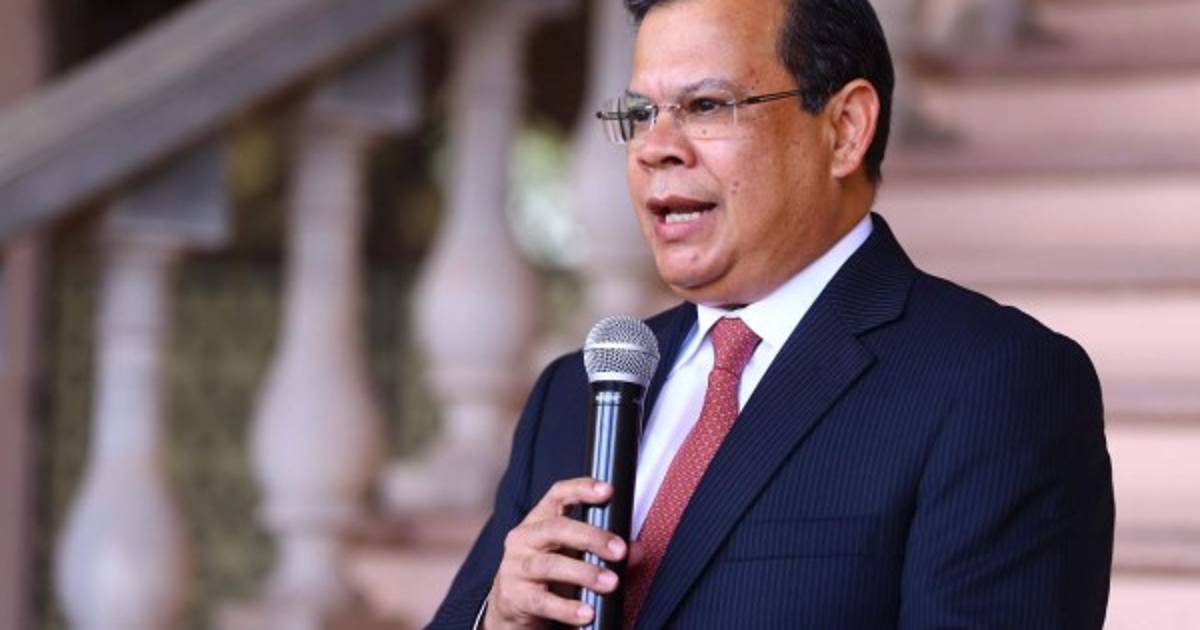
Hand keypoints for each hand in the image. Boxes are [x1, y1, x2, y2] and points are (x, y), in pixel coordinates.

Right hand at [484, 478, 627, 628]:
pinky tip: (587, 612)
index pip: (558, 495)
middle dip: (591, 537)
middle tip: (619, 550)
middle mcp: (524, 538)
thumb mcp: (574, 555)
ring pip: (550, 565)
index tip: (608, 491)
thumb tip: (637, 550)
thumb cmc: (548, 572)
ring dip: (584, 573)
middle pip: (557, 528)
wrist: (512, 605)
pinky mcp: (515, 596)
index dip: (582, 489)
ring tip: (610, 583)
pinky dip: (567, 608)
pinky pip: (543, 601)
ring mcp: (516, 566)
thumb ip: (605, 549)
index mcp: (540, 520)